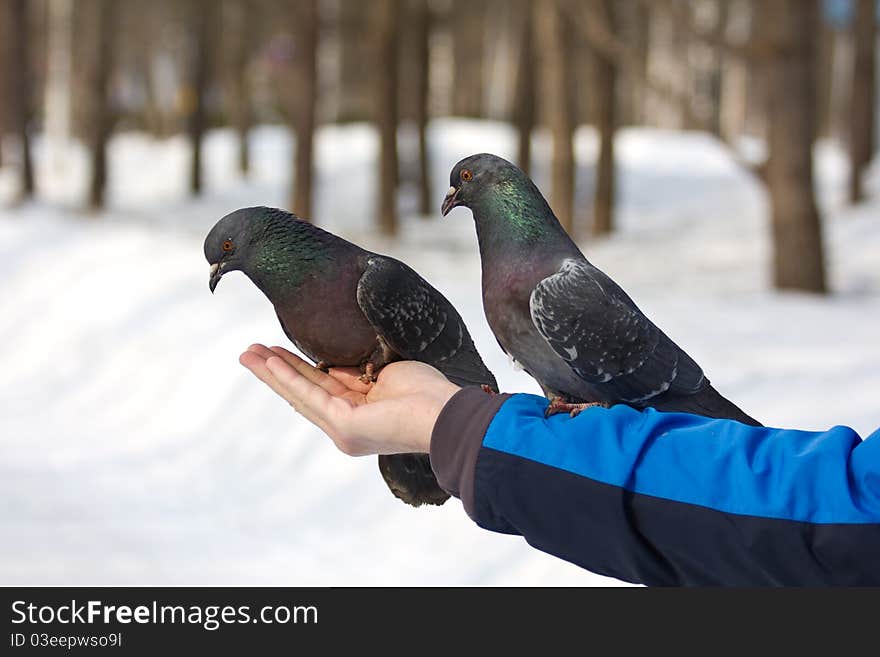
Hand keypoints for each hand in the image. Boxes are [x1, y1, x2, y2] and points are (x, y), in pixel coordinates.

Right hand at [238, 345, 460, 455]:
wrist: (447, 414)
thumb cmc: (428, 394)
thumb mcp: (385, 376)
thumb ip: (356, 374)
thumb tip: (331, 365)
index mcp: (361, 415)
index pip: (322, 389)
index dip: (297, 369)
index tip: (276, 351)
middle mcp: (348, 427)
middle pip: (304, 393)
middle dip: (275, 371)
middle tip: (248, 353)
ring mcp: (345, 430)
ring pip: (301, 394)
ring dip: (272, 373)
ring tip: (247, 354)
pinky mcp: (345, 426)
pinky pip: (310, 396)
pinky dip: (288, 377)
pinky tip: (270, 362)